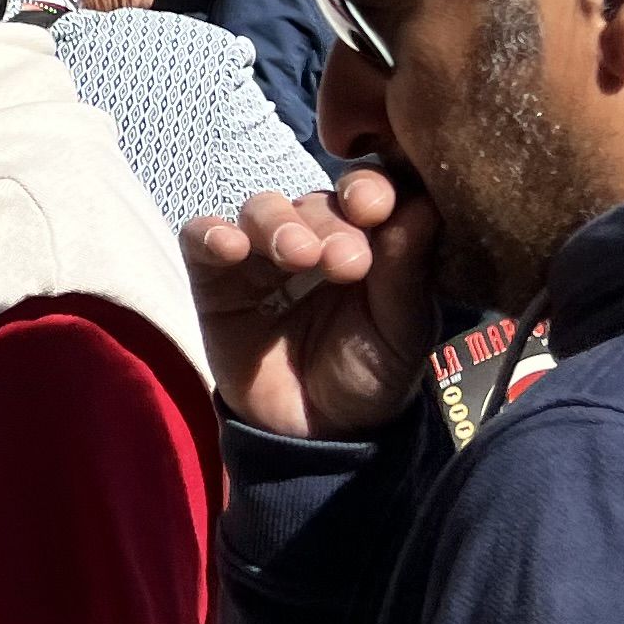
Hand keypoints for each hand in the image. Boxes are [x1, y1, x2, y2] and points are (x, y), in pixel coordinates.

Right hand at [179, 162, 441, 441]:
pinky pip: (202, 238)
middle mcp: (316, 235)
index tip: (375, 208)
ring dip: (278, 224)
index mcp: (369, 240)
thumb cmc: (369, 376)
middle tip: (346, 263)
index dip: (370, 189)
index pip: (369, 192)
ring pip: (263, 209)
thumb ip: (407, 273)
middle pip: (317, 202)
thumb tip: (421, 207)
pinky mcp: (215, 277)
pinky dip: (211, 234)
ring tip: (296, 257)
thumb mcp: (402, 333)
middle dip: (331, 225)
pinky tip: (229, 247)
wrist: (315, 434)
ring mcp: (262, 254)